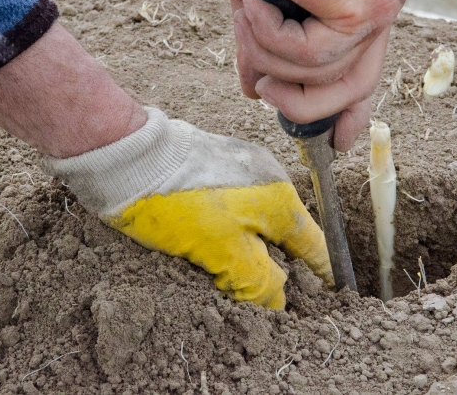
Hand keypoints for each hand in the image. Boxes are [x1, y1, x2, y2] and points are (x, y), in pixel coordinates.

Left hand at [45, 108, 332, 308]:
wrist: (129, 155)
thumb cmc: (177, 203)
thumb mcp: (222, 253)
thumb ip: (258, 281)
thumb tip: (278, 302)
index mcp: (279, 201)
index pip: (314, 245)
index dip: (322, 274)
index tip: (327, 294)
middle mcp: (268, 177)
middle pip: (287, 231)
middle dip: (285, 263)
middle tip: (276, 292)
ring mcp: (242, 164)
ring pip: (260, 216)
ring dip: (256, 245)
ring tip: (240, 272)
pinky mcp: (215, 160)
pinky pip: (237, 200)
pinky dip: (235, 225)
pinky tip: (214, 241)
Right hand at [217, 0, 404, 150]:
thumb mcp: (258, 7)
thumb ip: (265, 49)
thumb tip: (254, 90)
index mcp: (361, 3)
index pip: (364, 71)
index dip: (350, 111)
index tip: (338, 142)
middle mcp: (379, 7)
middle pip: (353, 87)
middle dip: (304, 104)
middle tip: (265, 95)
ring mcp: (378, 9)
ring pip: (325, 74)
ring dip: (272, 58)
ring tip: (245, 21)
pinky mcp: (365, 9)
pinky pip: (313, 55)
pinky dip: (273, 38)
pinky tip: (256, 4)